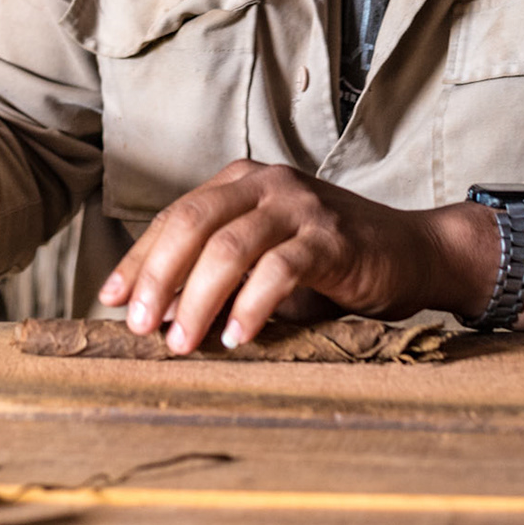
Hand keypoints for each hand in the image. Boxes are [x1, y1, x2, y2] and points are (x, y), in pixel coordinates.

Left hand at [95, 160, 489, 353]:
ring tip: (182, 343)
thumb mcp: (265, 258)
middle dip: (158, 277)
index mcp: (241, 181)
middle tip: (140, 326)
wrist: (412, 252)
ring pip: (229, 247)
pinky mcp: (331, 236)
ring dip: (198, 299)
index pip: (175, 217)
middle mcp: (265, 183)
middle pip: (192, 224)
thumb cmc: (330, 262)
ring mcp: (299, 206)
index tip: (110, 299)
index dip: (139, 259)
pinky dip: (251, 306)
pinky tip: (237, 338)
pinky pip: (278, 269)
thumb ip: (219, 273)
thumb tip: (158, 315)